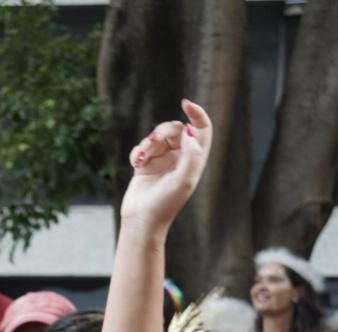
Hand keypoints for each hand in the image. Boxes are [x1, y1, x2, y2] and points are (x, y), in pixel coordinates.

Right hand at [119, 99, 213, 226]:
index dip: (197, 114)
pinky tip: (135, 164)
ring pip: (156, 137)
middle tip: (154, 140)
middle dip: (163, 131)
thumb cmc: (165, 205)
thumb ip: (191, 155)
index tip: (185, 104)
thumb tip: (189, 131)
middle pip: (176, 129)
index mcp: (194, 161)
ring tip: (140, 160)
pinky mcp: (146, 165)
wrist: (142, 221)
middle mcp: (180, 158)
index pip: (202, 130)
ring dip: (147, 145)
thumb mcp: (183, 181)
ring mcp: (162, 161)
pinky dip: (137, 152)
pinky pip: (142, 147)